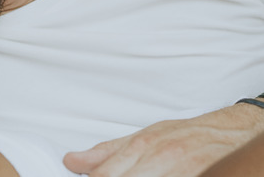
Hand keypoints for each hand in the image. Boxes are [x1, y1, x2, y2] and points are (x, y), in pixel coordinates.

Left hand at [64, 103, 263, 175]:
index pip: (103, 175)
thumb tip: (71, 162)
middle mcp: (161, 158)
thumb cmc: (185, 136)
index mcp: (142, 146)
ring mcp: (183, 171)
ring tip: (143, 176)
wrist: (232, 132)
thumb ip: (107, 153)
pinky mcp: (202, 175)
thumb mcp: (143, 138)